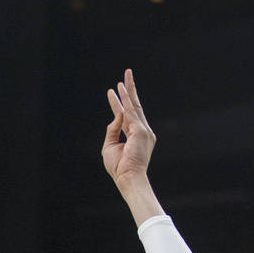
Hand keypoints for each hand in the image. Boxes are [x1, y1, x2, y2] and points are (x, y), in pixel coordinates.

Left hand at [102, 69, 156, 192]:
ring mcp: (143, 130)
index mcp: (136, 135)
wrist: (127, 178)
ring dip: (127, 91)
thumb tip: (116, 115)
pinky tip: (120, 90)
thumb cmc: (119, 167)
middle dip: (130, 90)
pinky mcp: (140, 131)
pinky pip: (130, 112)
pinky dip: (125, 100)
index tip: (114, 91)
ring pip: (134, 106)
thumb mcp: (110, 146)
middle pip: (135, 106)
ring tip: (123, 77)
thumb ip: (112, 130)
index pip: (127, 115)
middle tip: (127, 74)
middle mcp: (142, 131)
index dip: (120, 102)